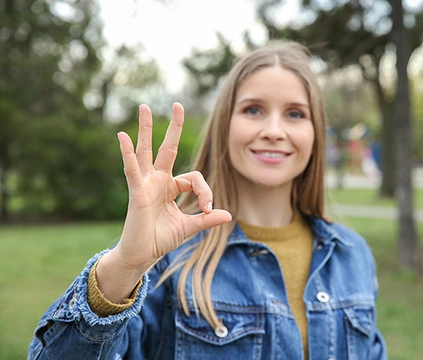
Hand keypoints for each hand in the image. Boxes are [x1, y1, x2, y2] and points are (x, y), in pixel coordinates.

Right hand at [96, 103, 230, 302]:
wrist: (142, 255)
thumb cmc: (161, 239)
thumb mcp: (189, 227)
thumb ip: (206, 220)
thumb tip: (228, 215)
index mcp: (170, 187)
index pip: (193, 177)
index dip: (205, 190)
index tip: (208, 208)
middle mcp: (157, 181)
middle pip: (167, 148)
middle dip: (173, 127)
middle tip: (178, 104)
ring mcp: (145, 184)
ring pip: (146, 151)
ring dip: (145, 129)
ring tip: (144, 107)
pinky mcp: (136, 192)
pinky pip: (132, 169)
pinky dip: (128, 153)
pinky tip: (123, 136)